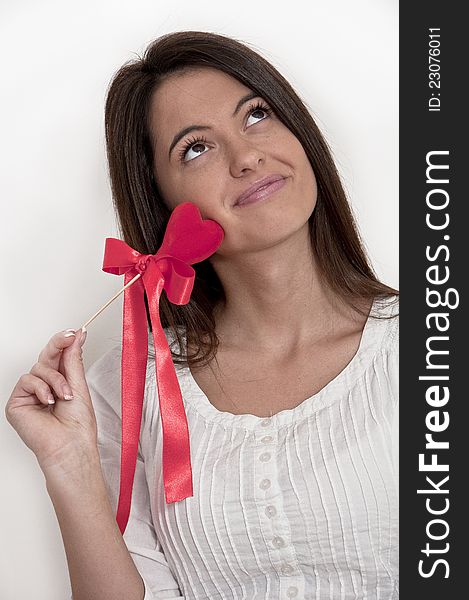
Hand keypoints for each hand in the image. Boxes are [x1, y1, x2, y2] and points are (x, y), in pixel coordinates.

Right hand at [5, 328, 98, 473]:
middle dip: (58, 345)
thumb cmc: (78, 425)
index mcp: (61, 383)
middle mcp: (44, 387)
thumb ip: (73, 359)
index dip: (65, 343)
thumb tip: (76, 336)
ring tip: (65, 396)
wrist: (70, 445)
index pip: (59, 358)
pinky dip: (41, 388)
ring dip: (56, 379)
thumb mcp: (78, 384)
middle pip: (46, 357)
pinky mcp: (17, 403)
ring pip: (38, 368)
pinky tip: (49, 401)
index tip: (75, 332)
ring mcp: (30, 395)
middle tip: (68, 336)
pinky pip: (27, 380)